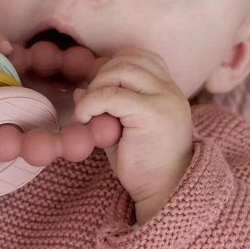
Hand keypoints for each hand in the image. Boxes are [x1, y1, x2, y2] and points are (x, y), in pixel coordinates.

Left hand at [72, 46, 193, 224]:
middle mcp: (170, 89)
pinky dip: (91, 103)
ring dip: (97, 87)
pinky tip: (84, 120)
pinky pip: (112, 95)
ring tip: (89, 112)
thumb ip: (106, 107)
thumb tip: (80, 91)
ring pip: (121, 70)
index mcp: (167, 89)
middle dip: (100, 76)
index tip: (99, 89)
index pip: (140, 57)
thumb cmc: (145, 164)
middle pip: (128, 60)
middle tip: (90, 104)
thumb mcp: (122, 130)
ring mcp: (164, 99)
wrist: (165, 191)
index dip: (114, 66)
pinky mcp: (152, 113)